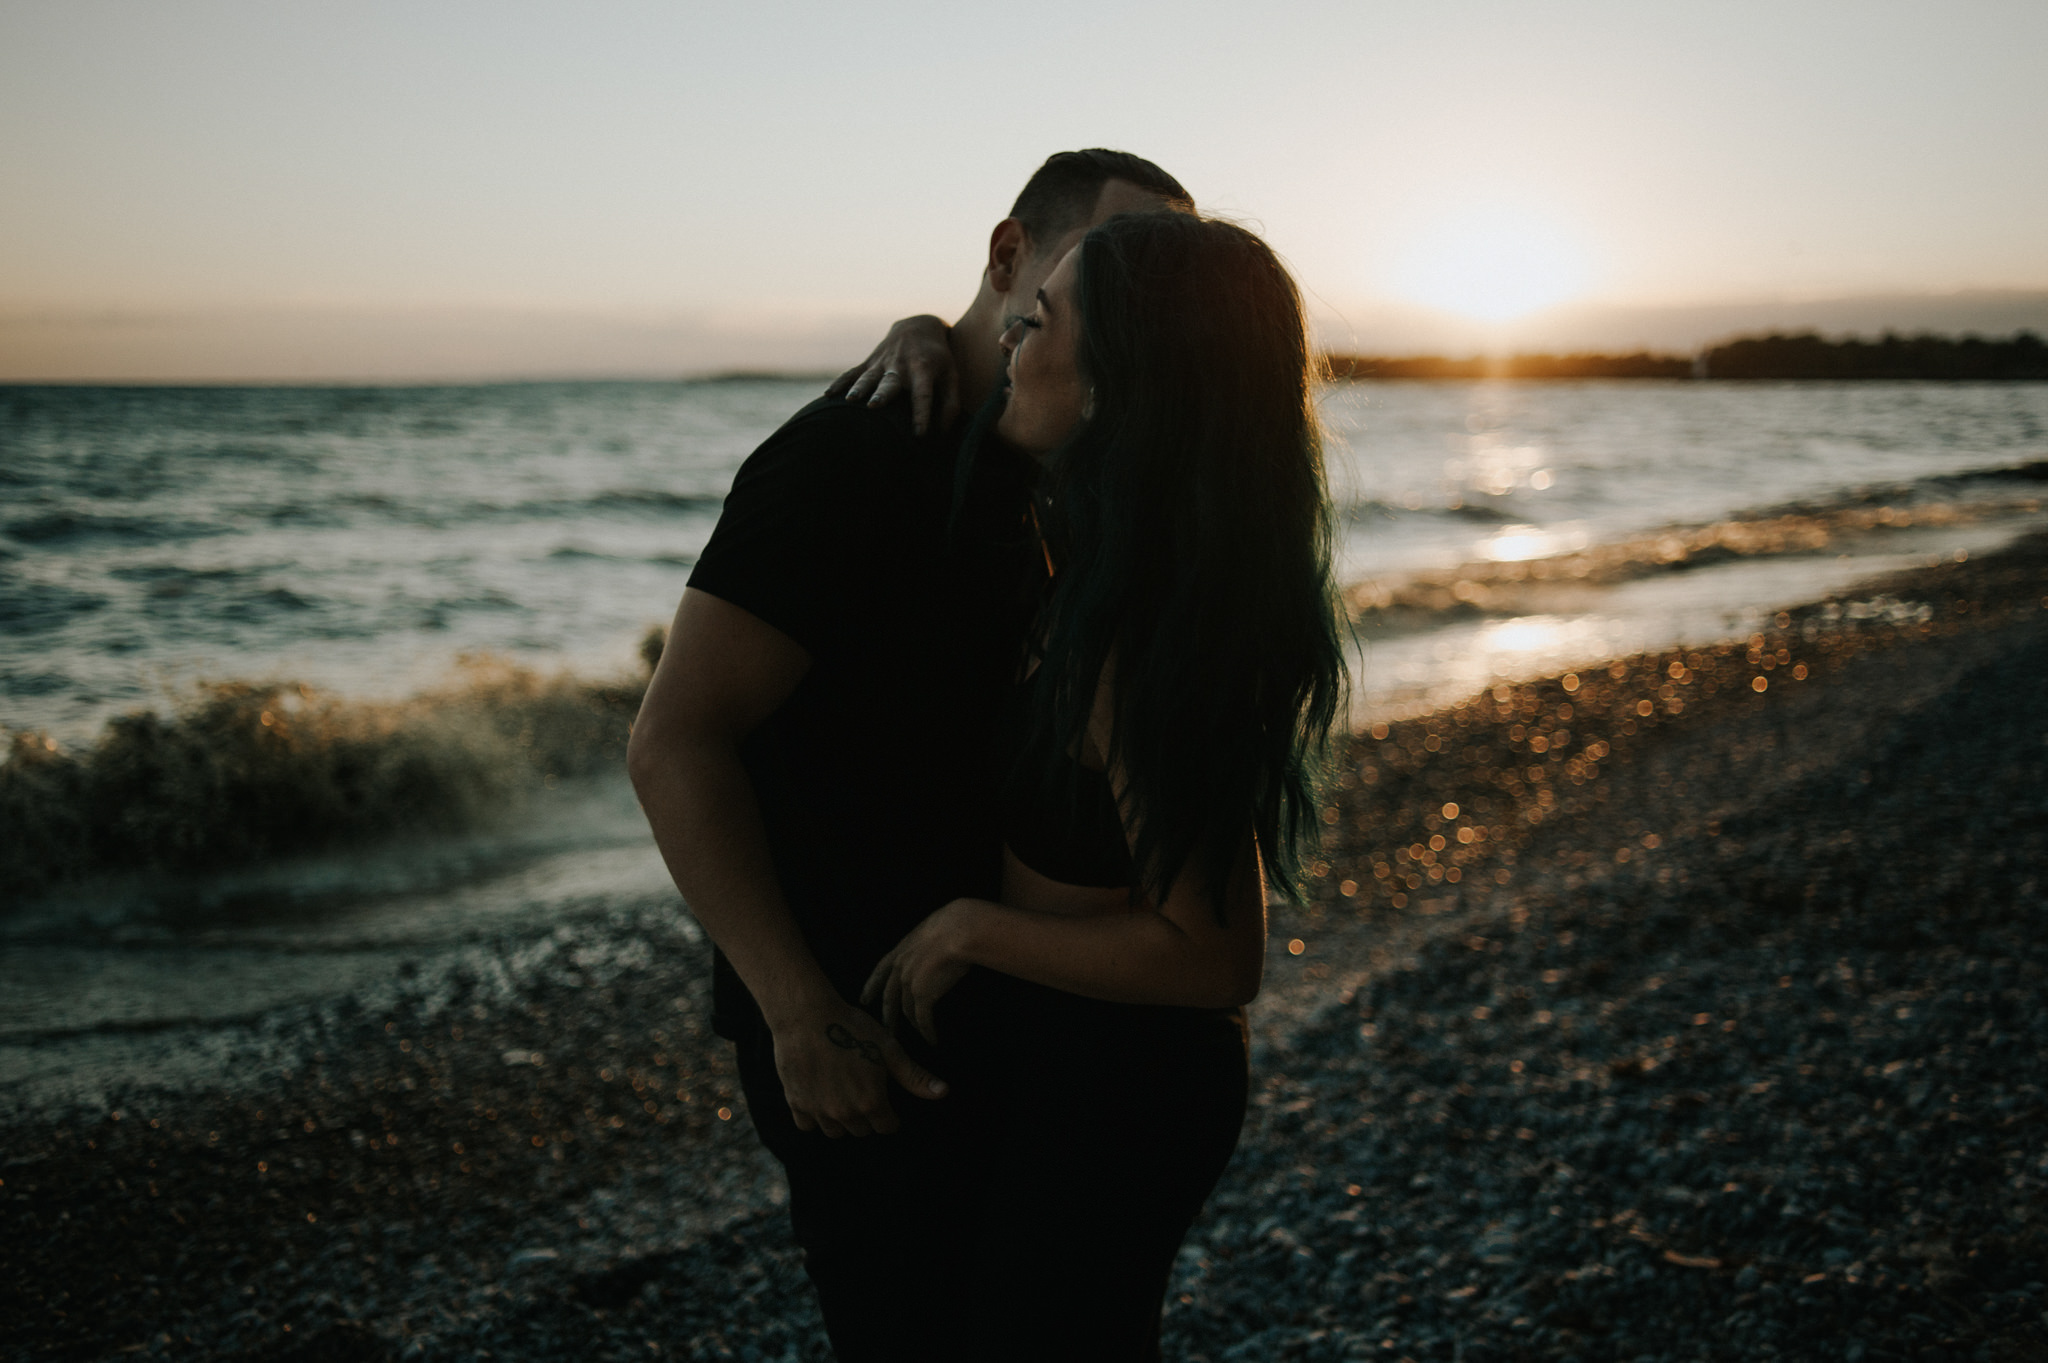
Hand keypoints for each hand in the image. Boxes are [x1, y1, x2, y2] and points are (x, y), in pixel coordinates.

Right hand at [770, 999, 947, 1137]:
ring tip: (840, 1091)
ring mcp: (819, 1111)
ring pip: (835, 1131)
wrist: (807, 1016)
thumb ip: (914, 1076)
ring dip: (840, 1118)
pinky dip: (813, 1115)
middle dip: (865, 1115)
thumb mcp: (888, 1049)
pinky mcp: (796, 1104)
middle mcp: (845, 1114)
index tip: (883, 1099)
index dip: (888, 1114)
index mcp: (871, 1102)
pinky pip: (808, 1124)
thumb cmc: (851, 1028)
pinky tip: (818, 1093)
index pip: (886, 1127)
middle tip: (861, 1088)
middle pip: (862, 1130)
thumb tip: (943, 1092)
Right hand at [824, 315, 958, 435]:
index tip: (919, 435)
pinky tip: (828, 395)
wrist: (919, 326)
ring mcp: (883, 362)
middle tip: (874, 406)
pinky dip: (840, 382)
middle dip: (882, 394)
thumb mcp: (952, 375)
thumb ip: (951, 403)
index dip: (922, 414)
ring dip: (859, 388)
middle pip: (891, 382)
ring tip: (850, 401)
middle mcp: (901, 365)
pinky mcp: (870, 361)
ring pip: (869, 377)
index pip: (923, 394)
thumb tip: (943, 432)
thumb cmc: (939, 358)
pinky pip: (852, 372)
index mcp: (924, 369)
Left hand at [861, 899, 980, 1045]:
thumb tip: (937, 950)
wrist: (957, 931)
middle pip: (889, 997)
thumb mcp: (931, 932)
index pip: (880, 971)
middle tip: (885, 1028)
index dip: (872, 986)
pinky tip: (932, 1040)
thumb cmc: (952, 924)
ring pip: (907, 1010)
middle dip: (887, 1014)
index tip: (864, 999)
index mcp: (901, 950)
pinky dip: (927, 1031)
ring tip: (916, 1035)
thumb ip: (927, 945)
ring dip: (912, 1025)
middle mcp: (901, 968)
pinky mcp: (923, 997)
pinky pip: (923, 1019)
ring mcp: (910, 984)